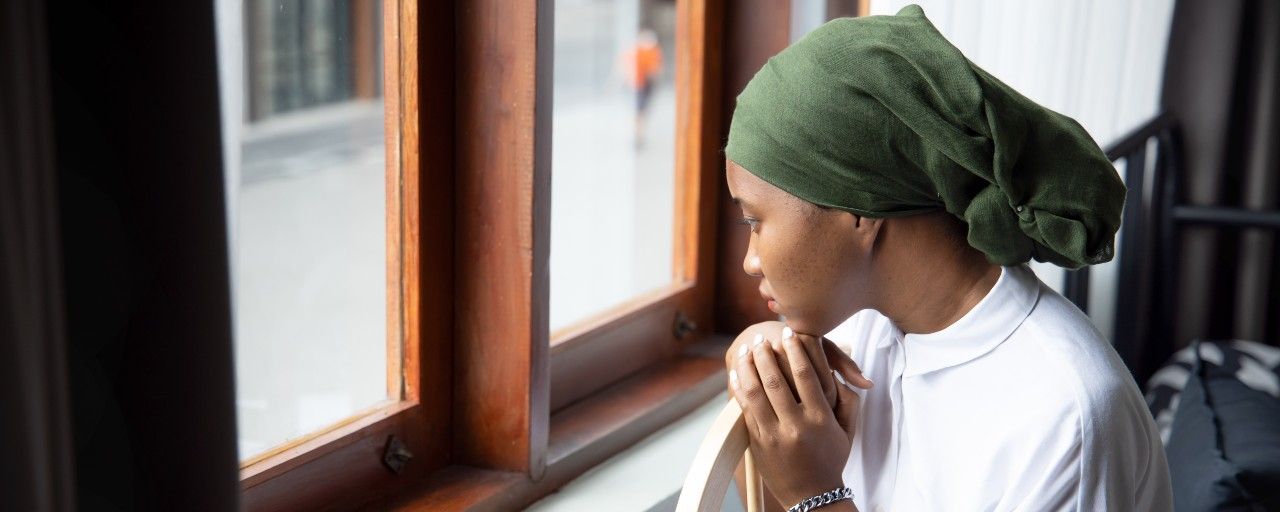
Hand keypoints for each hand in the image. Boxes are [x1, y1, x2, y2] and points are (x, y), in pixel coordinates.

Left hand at [729, 330, 863, 506]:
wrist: (812, 496)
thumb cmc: (830, 459)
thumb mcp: (847, 432)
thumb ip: (849, 402)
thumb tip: (844, 375)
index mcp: (820, 419)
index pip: (806, 374)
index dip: (796, 349)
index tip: (790, 333)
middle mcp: (796, 425)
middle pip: (776, 379)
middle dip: (766, 353)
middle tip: (761, 337)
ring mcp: (774, 435)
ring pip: (755, 392)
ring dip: (747, 367)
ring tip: (745, 350)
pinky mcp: (758, 442)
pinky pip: (745, 409)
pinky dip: (738, 389)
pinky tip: (736, 374)